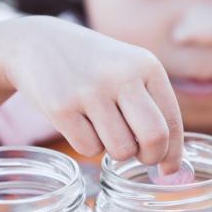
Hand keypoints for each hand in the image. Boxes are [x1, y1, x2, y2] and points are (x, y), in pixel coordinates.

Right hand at [3, 16, 182, 172]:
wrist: (37, 42)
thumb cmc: (94, 67)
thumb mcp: (130, 71)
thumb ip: (153, 107)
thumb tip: (171, 162)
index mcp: (147, 65)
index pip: (172, 121)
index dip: (174, 152)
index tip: (169, 169)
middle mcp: (122, 75)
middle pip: (154, 138)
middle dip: (152, 157)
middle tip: (141, 156)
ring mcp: (90, 91)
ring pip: (121, 150)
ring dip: (116, 150)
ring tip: (104, 127)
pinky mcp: (61, 107)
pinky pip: (89, 150)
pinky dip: (88, 145)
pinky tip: (81, 123)